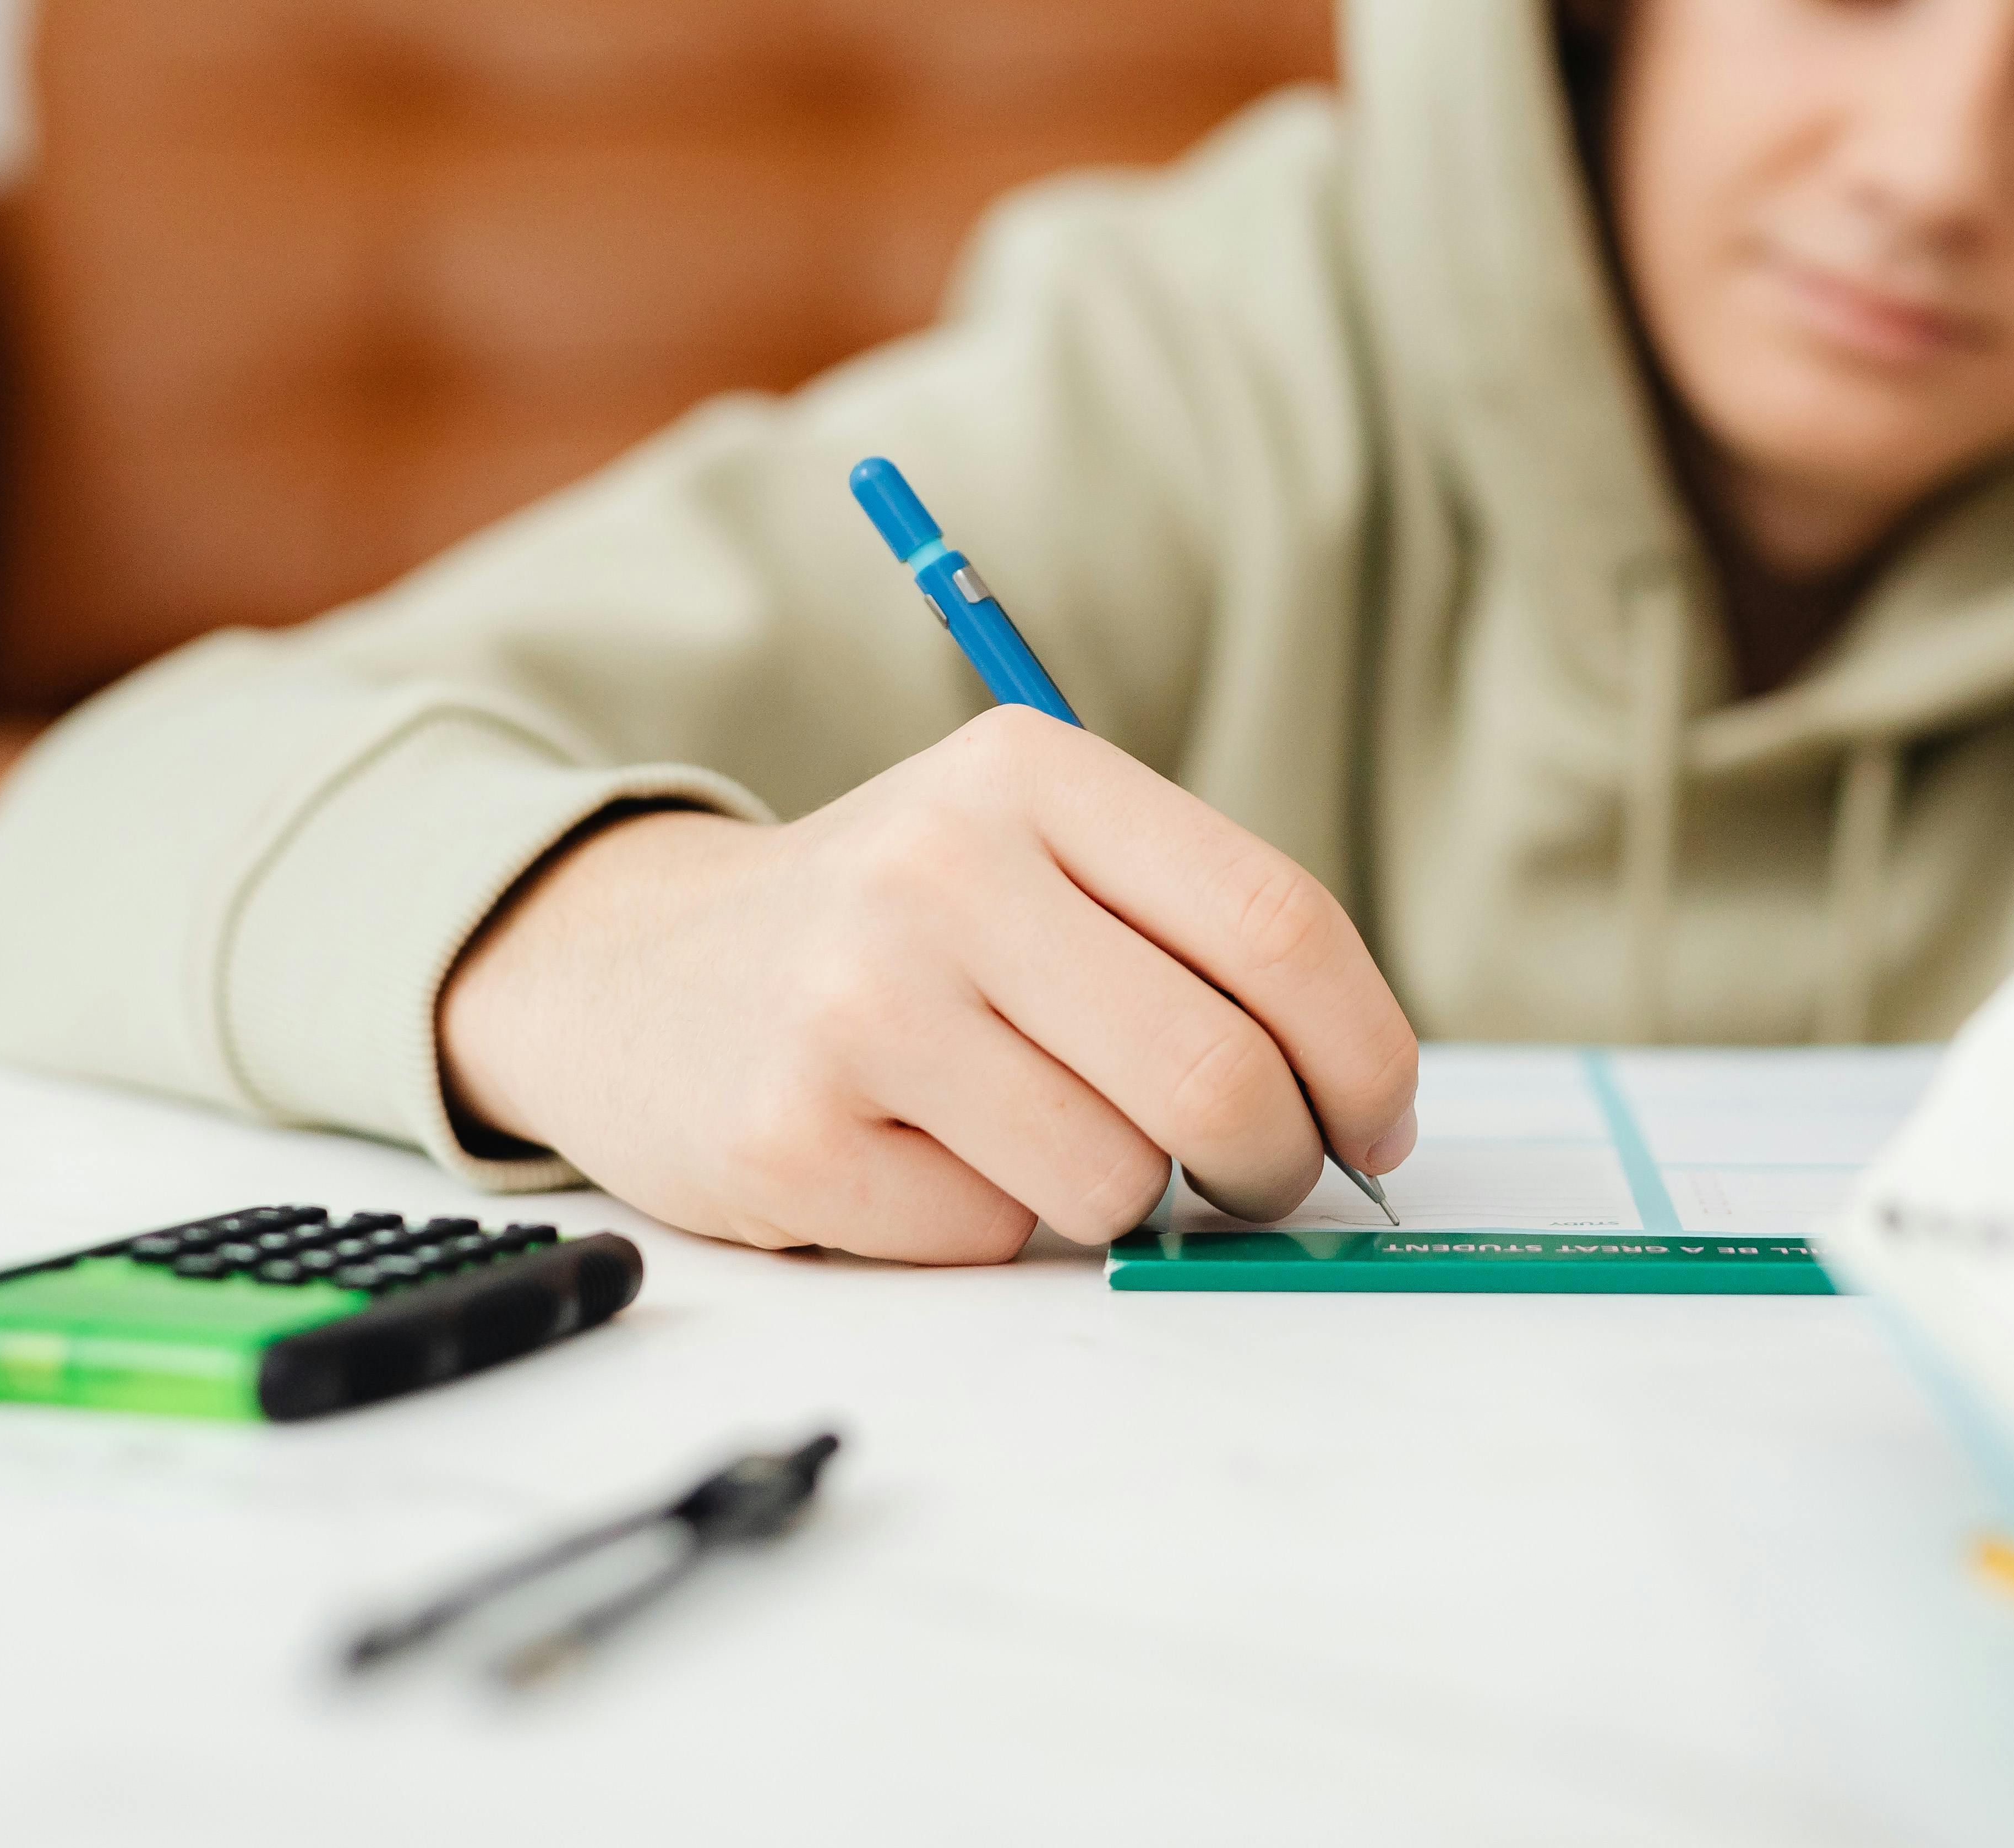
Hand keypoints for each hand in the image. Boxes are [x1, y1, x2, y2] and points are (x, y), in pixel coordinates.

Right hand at [437, 708, 1421, 1262]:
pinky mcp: (792, 1133)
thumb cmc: (895, 927)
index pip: (1277, 923)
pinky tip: (918, 1154)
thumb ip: (1189, 935)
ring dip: (1112, 1195)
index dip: (1365, 1048)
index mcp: (1031, 774)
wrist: (636, 967)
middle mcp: (942, 868)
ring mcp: (858, 1002)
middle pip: (1215, 1070)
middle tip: (1260, 1178)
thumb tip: (1358, 1097)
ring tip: (1036, 1133)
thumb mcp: (1035, 854)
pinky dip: (986, 1224)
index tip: (1377, 1120)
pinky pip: (987, 1239)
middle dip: (1273, 1160)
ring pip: (1111, 1177)